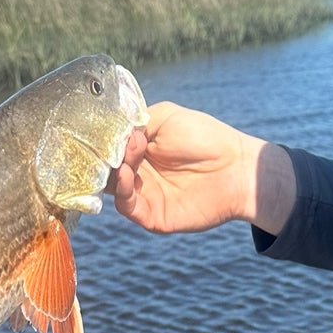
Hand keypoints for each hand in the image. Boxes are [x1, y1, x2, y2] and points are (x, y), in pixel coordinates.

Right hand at [110, 102, 296, 236]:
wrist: (236, 169)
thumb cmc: (205, 138)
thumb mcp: (165, 118)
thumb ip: (135, 123)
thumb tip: (112, 136)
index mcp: (137, 148)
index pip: (106, 146)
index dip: (99, 139)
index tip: (97, 130)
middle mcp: (136, 172)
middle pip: (102, 168)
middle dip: (99, 157)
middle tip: (104, 146)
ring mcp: (142, 194)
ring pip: (110, 187)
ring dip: (110, 172)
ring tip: (122, 158)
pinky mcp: (150, 215)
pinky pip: (126, 206)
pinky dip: (121, 190)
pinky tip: (126, 173)